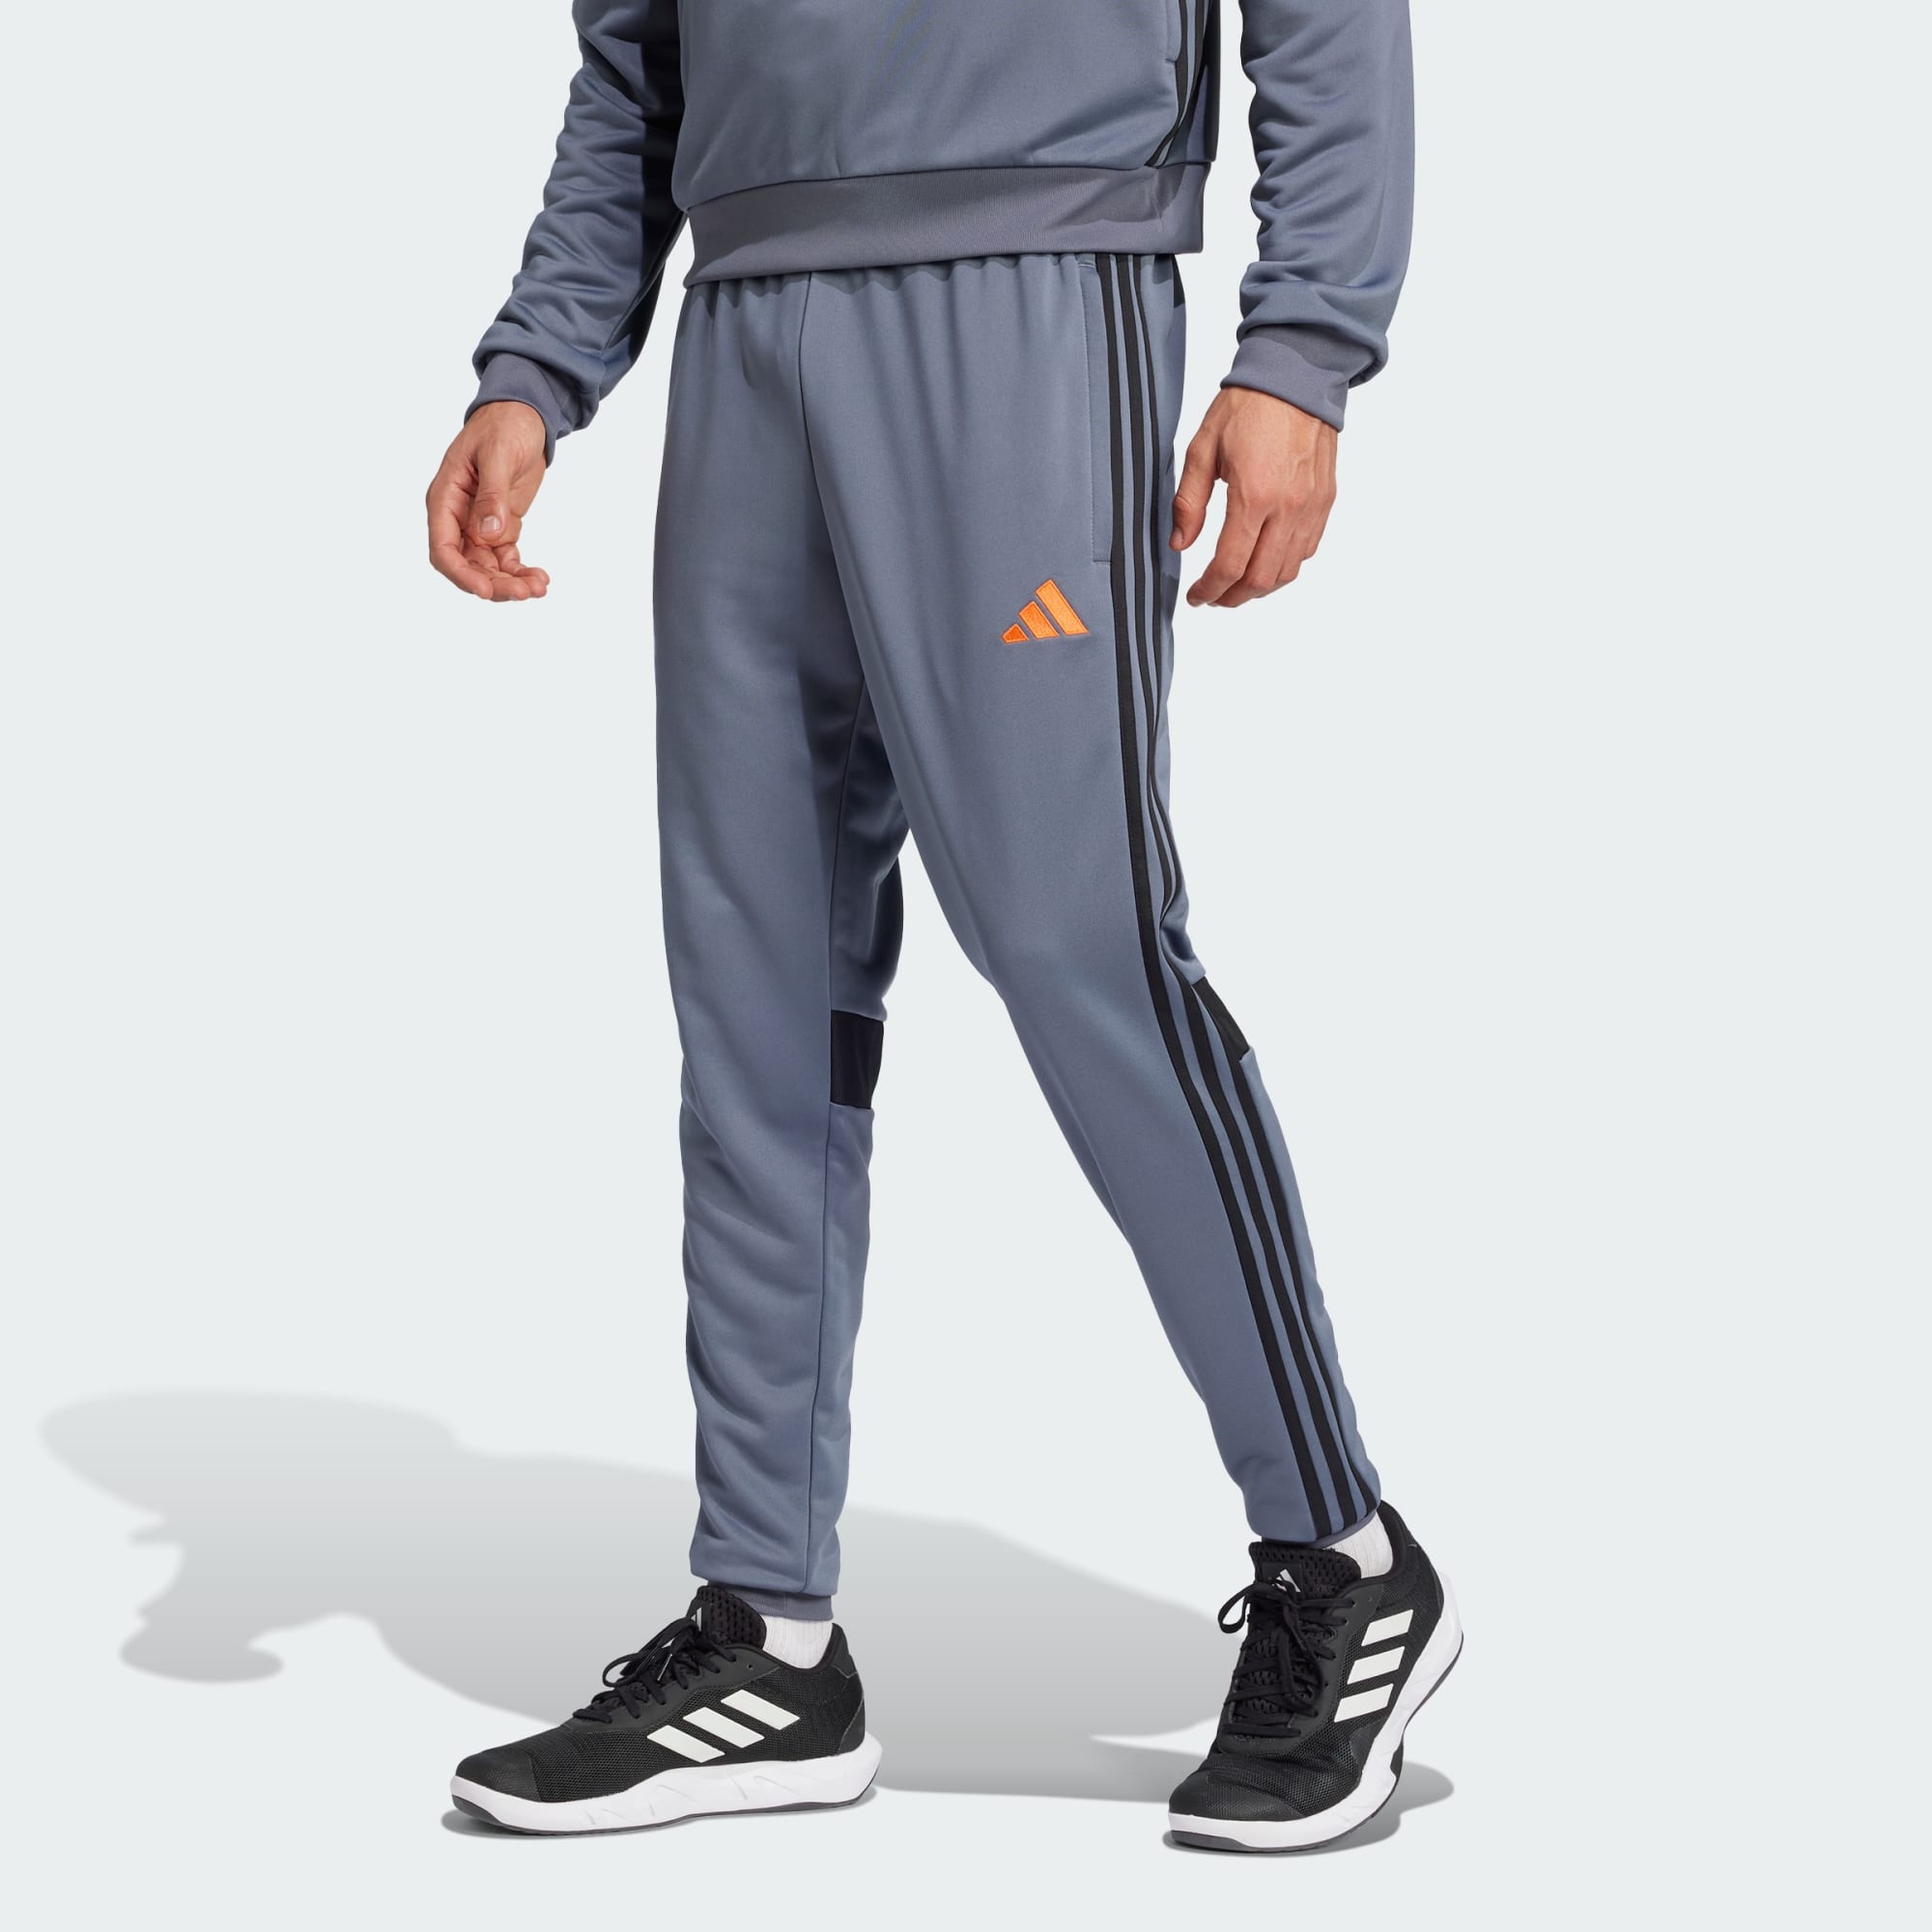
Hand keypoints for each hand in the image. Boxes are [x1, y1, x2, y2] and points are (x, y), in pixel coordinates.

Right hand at [426, 402, 550, 600]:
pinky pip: (506, 559)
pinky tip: (540, 579)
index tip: (486, 590)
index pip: (443, 547)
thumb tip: (489, 533)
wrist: (523, 415)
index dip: (461, 573)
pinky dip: (521, 572)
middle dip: (494, 584)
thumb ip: (492, 495)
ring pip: (488, 567)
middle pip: (467, 564)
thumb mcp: (497, 454)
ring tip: (539, 587)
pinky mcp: (501, 526)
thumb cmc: (503, 425)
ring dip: (511, 582)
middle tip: (525, 592)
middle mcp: (457, 516)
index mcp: (445, 497)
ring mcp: (479, 524)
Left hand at [1171, 389, 1337, 608]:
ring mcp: (1311, 507)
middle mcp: (1288, 507)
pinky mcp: (1325, 501)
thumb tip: (1179, 543)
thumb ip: (1189, 501)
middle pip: (1261, 579)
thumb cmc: (1248, 406)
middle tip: (1213, 598)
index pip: (1230, 565)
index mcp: (1254, 495)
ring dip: (1259, 589)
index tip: (1196, 597)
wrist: (1297, 375)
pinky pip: (1306, 550)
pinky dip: (1284, 567)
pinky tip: (1264, 562)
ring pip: (1287, 572)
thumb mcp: (1202, 448)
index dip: (1210, 589)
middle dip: (1233, 597)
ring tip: (1236, 586)